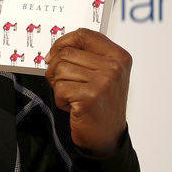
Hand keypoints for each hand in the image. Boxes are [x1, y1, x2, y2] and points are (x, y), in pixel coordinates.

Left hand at [45, 28, 131, 155]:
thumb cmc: (100, 103)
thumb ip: (84, 56)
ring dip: (58, 85)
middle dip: (56, 69)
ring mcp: (104, 81)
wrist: (107, 137)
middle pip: (66, 52)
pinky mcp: (91, 96)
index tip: (53, 54)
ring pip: (60, 69)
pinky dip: (60, 99)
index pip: (83, 34)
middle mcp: (115, 67)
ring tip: (73, 96)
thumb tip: (54, 51)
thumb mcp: (101, 74)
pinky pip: (59, 88)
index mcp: (118, 56)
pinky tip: (74, 107)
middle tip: (64, 85)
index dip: (62, 42)